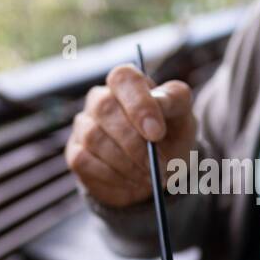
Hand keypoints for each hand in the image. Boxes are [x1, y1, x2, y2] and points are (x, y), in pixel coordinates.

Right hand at [65, 63, 196, 206]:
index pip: (123, 78)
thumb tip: (160, 102)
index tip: (156, 133)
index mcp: (127, 82)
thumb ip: (174, 101)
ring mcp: (84, 125)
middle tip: (155, 166)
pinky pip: (83, 161)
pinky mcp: (76, 152)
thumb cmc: (171, 134)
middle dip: (133, 142)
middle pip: (105, 109)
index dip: (138, 105)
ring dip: (126, 163)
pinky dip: (112, 176)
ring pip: (94, 138)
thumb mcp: (182, 116)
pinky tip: (131, 182)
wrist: (158, 167)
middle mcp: (100, 98)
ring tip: (148, 176)